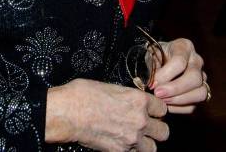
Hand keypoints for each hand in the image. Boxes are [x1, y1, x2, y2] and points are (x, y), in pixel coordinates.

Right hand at [45, 78, 168, 150]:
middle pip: (164, 131)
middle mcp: (139, 120)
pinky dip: (132, 150)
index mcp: (138, 100)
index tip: (151, 110)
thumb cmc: (83, 94)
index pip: (163, 108)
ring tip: (136, 137)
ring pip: (153, 148)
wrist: (68, 112)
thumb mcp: (109, 86)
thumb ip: (127, 95)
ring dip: (146, 143)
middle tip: (147, 125)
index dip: (156, 109)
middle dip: (156, 128)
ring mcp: (131, 139)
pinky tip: (123, 143)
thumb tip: (130, 99)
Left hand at [150, 37, 207, 112]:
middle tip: (158, 94)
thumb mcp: (149, 54)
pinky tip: (166, 105)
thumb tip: (150, 81)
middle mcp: (196, 61)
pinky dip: (179, 108)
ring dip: (179, 100)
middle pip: (194, 78)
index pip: (180, 61)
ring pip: (200, 93)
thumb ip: (150, 65)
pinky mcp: (199, 93)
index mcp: (184, 46)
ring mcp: (201, 78)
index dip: (166, 74)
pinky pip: (194, 105)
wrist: (158, 61)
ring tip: (162, 101)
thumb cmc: (153, 56)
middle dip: (175, 89)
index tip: (152, 83)